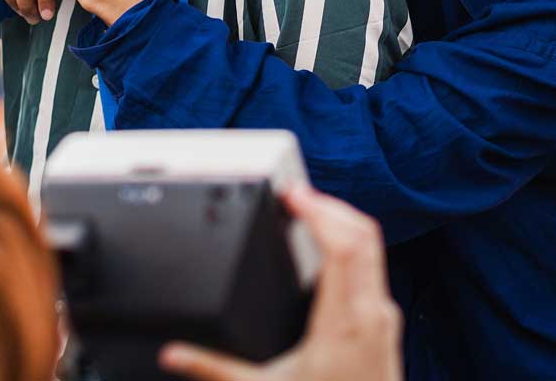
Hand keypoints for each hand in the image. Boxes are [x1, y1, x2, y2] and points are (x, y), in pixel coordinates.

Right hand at [158, 186, 402, 380]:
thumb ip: (213, 370)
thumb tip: (172, 355)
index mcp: (343, 322)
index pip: (342, 245)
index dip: (320, 211)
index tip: (293, 193)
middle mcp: (371, 312)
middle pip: (363, 234)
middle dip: (329, 205)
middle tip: (295, 192)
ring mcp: (382, 316)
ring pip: (373, 247)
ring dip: (342, 221)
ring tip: (308, 210)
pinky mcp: (384, 322)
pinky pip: (373, 265)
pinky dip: (350, 243)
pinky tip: (326, 245)